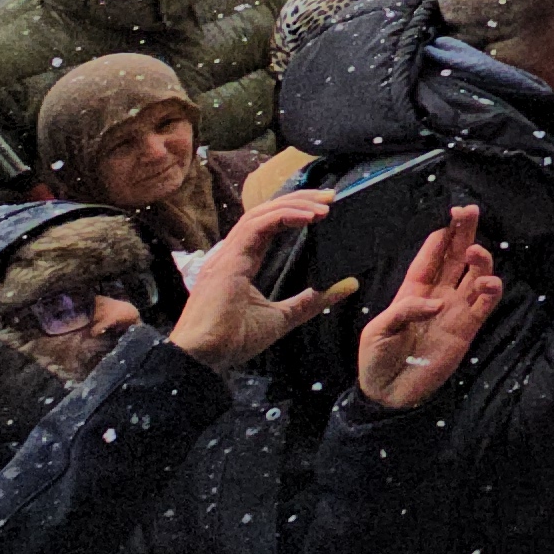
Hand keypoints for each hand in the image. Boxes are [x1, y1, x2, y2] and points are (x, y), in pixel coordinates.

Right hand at [168, 192, 358, 371]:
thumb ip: (313, 301)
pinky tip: (307, 218)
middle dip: (298, 200)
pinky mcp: (228, 260)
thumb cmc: (231, 340)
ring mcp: (227, 254)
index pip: (268, 224)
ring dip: (294, 205)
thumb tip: (349, 284)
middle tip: (330, 196)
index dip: (294, 210)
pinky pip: (257, 226)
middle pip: (265, 212)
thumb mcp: (282, 317)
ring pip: (260, 214)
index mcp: (240, 262)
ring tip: (324, 206)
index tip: (323, 208)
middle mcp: (232, 253)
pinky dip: (283, 217)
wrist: (203, 357)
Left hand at [355, 205, 504, 411]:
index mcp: (413, 289)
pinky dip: (491, 291)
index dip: (442, 233)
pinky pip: (485, 304)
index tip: (451, 213)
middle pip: (456, 256)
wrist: (388, 393)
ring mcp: (455, 309)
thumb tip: (438, 303)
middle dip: (464, 232)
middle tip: (470, 210)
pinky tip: (488, 283)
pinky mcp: (468, 328)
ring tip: (475, 251)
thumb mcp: (379, 329)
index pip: (432, 254)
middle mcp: (438, 293)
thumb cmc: (376, 358)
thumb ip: (406, 309)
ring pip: (475, 275)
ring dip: (480, 258)